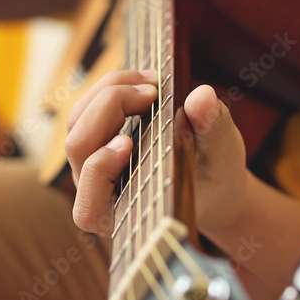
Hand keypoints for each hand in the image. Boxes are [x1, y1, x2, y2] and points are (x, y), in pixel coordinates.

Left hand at [65, 70, 248, 237]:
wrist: (210, 179)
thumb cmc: (215, 177)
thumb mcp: (222, 155)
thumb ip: (212, 129)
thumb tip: (202, 96)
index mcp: (120, 218)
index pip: (88, 208)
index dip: (99, 172)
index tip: (127, 142)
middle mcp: (95, 194)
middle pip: (78, 146)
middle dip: (110, 107)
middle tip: (154, 90)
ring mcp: (89, 165)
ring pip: (77, 122)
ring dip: (110, 90)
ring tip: (152, 81)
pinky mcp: (93, 140)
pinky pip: (85, 110)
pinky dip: (112, 87)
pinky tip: (143, 81)